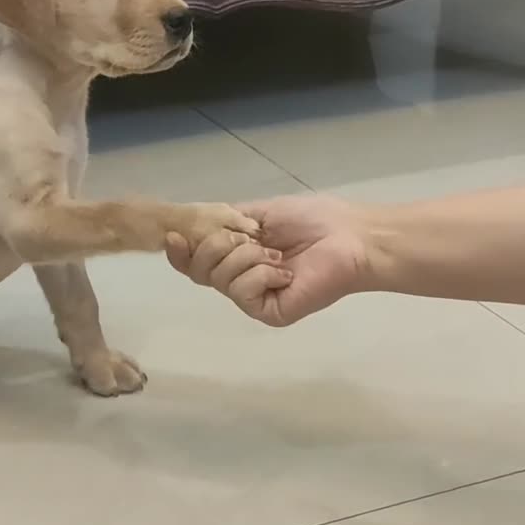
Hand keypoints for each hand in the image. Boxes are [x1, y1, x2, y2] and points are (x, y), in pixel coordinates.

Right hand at [166, 195, 371, 326]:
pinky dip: (260, 273)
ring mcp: (254, 298)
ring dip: (246, 256)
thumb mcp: (261, 212)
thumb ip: (225, 220)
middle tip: (251, 236)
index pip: (195, 262)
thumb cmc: (313, 221)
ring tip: (277, 254)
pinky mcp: (268, 312)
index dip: (180, 252)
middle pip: (199, 270)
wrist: (350, 237)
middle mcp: (240, 279)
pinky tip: (285, 271)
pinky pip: (241, 292)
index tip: (174, 237)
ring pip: (219, 279)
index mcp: (237, 256)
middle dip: (218, 245)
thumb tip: (191, 227)